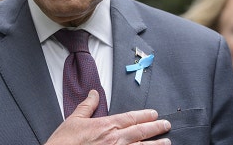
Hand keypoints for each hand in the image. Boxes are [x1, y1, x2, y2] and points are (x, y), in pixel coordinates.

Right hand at [46, 90, 170, 144]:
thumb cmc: (65, 142)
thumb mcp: (74, 120)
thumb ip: (87, 106)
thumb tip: (94, 93)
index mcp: (106, 126)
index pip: (131, 118)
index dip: (145, 115)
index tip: (154, 113)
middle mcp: (115, 140)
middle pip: (141, 132)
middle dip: (156, 128)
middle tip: (167, 125)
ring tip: (166, 142)